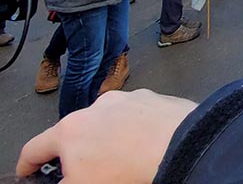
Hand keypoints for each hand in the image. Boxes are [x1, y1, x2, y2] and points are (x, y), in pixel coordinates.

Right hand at [16, 88, 196, 182]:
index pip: (36, 147)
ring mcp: (129, 99)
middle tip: (87, 170)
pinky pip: (140, 117)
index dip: (28, 164)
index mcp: (71, 129)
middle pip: (77, 132)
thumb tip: (67, 178)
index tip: (28, 170)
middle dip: (78, 152)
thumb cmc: (130, 168)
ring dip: (111, 139)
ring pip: (111, 123)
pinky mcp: (156, 99)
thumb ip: (66, 182)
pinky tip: (147, 148)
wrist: (182, 145)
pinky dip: (139, 131)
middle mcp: (98, 107)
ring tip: (125, 160)